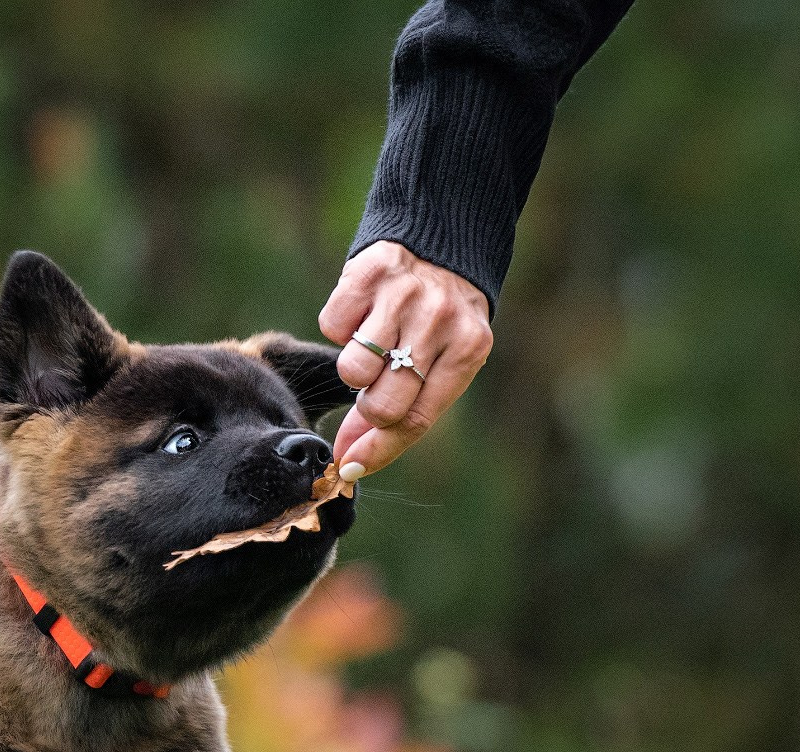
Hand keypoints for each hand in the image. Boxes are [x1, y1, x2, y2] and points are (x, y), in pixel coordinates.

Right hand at [318, 241, 492, 478]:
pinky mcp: (369, 272)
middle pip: (382, 403)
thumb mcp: (443, 358)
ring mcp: (403, 296)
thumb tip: (351, 460)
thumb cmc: (440, 315)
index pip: (416, 420)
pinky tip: (364, 312)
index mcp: (467, 351)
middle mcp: (438, 323)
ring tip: (372, 345)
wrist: (441, 234)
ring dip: (353, 367)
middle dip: (367, 409)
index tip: (349, 468)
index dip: (379, 451)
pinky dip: (341, 325)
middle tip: (371, 390)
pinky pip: (332, 326)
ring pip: (352, 369)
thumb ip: (403, 407)